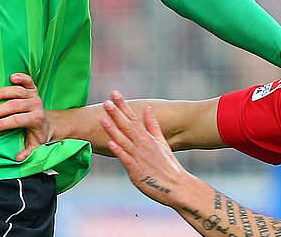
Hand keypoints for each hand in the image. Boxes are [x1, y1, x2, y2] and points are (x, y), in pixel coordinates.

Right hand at [0, 73, 52, 161]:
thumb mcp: (35, 147)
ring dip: (3, 93)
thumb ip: (28, 152)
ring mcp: (35, 96)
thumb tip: (18, 158)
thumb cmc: (38, 135)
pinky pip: (28, 80)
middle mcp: (36, 105)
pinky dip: (20, 77)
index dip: (3, 124)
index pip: (17, 120)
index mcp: (36, 119)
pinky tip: (11, 77)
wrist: (49, 124)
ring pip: (18, 91)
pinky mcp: (34, 89)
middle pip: (15, 105)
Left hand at [101, 90, 193, 207]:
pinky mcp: (137, 172)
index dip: (123, 106)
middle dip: (116, 114)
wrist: (177, 186)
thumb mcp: (162, 142)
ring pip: (124, 141)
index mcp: (148, 138)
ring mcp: (139, 158)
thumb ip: (153, 126)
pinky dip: (119, 151)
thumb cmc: (168, 166)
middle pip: (128, 127)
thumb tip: (148, 109)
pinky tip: (111, 143)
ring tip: (104, 119)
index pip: (133, 118)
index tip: (114, 94)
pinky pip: (127, 160)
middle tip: (106, 101)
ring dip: (114, 130)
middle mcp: (143, 145)